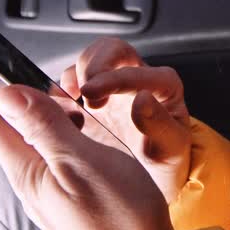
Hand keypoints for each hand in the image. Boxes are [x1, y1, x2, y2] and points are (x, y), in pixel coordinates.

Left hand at [0, 64, 171, 229]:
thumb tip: (8, 94)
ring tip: (47, 88)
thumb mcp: (82, 163)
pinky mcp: (71, 194)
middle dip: (4, 92)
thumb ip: (45, 127)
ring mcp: (52, 188)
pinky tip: (76, 124)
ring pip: (34, 137)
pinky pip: (54, 151)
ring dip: (37, 109)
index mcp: (29, 171)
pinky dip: (60, 128)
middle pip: (9, 126)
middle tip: (0, 61)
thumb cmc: (120, 222)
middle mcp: (34, 180)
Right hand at [60, 38, 192, 203]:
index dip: (113, 78)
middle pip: (113, 50)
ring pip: (91, 59)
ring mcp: (112, 86)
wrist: (154, 180)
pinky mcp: (91, 98)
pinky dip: (62, 88)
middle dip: (94, 63)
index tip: (93, 94)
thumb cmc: (166, 160)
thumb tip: (142, 100)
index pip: (137, 70)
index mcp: (162, 86)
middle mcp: (137, 79)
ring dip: (77, 74)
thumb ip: (159, 125)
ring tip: (71, 99)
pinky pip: (73, 80)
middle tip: (82, 90)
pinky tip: (60, 108)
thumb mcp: (169, 149)